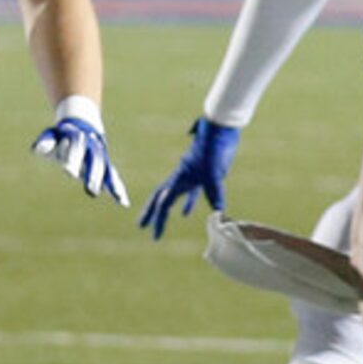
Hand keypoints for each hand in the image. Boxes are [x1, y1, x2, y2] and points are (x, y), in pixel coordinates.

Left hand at [31, 97, 129, 205]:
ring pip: (107, 170)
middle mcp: (93, 148)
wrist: (83, 125)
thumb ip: (45, 142)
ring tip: (116, 198)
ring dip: (111, 184)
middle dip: (93, 176)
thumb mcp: (51, 135)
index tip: (69, 172)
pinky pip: (113, 177)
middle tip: (91, 190)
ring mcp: (101, 157)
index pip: (76, 148)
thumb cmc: (62, 135)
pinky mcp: (106, 166)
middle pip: (95, 161)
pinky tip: (123, 203)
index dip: (73, 158)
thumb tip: (37, 150)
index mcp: (78, 138)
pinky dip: (118, 189)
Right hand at [139, 117, 239, 239]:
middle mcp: (180, 176)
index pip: (164, 201)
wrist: (220, 128)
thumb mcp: (215, 172)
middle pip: (160, 197)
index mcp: (179, 177)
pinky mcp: (201, 173)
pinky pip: (190, 192)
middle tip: (142, 227)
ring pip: (172, 195)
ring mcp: (189, 174)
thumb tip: (218, 212)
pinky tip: (186, 214)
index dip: (158, 219)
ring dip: (164, 209)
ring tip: (158, 223)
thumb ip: (215, 191)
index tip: (154, 235)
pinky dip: (187, 203)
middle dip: (151, 213)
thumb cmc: (216, 147)